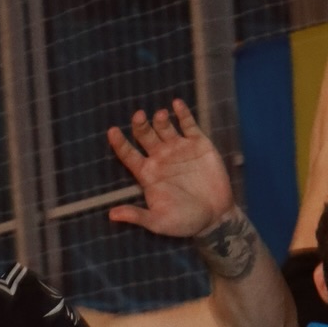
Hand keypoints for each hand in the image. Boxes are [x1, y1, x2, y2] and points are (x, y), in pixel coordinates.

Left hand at [105, 99, 235, 239]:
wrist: (216, 217)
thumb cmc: (185, 222)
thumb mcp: (159, 222)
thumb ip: (137, 216)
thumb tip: (111, 215)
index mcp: (147, 174)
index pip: (128, 154)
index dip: (120, 143)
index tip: (112, 132)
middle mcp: (160, 158)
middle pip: (144, 136)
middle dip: (140, 125)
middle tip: (139, 117)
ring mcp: (179, 149)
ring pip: (164, 127)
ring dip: (160, 119)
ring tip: (160, 115)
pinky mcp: (198, 144)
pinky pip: (188, 124)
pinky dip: (182, 113)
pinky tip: (176, 104)